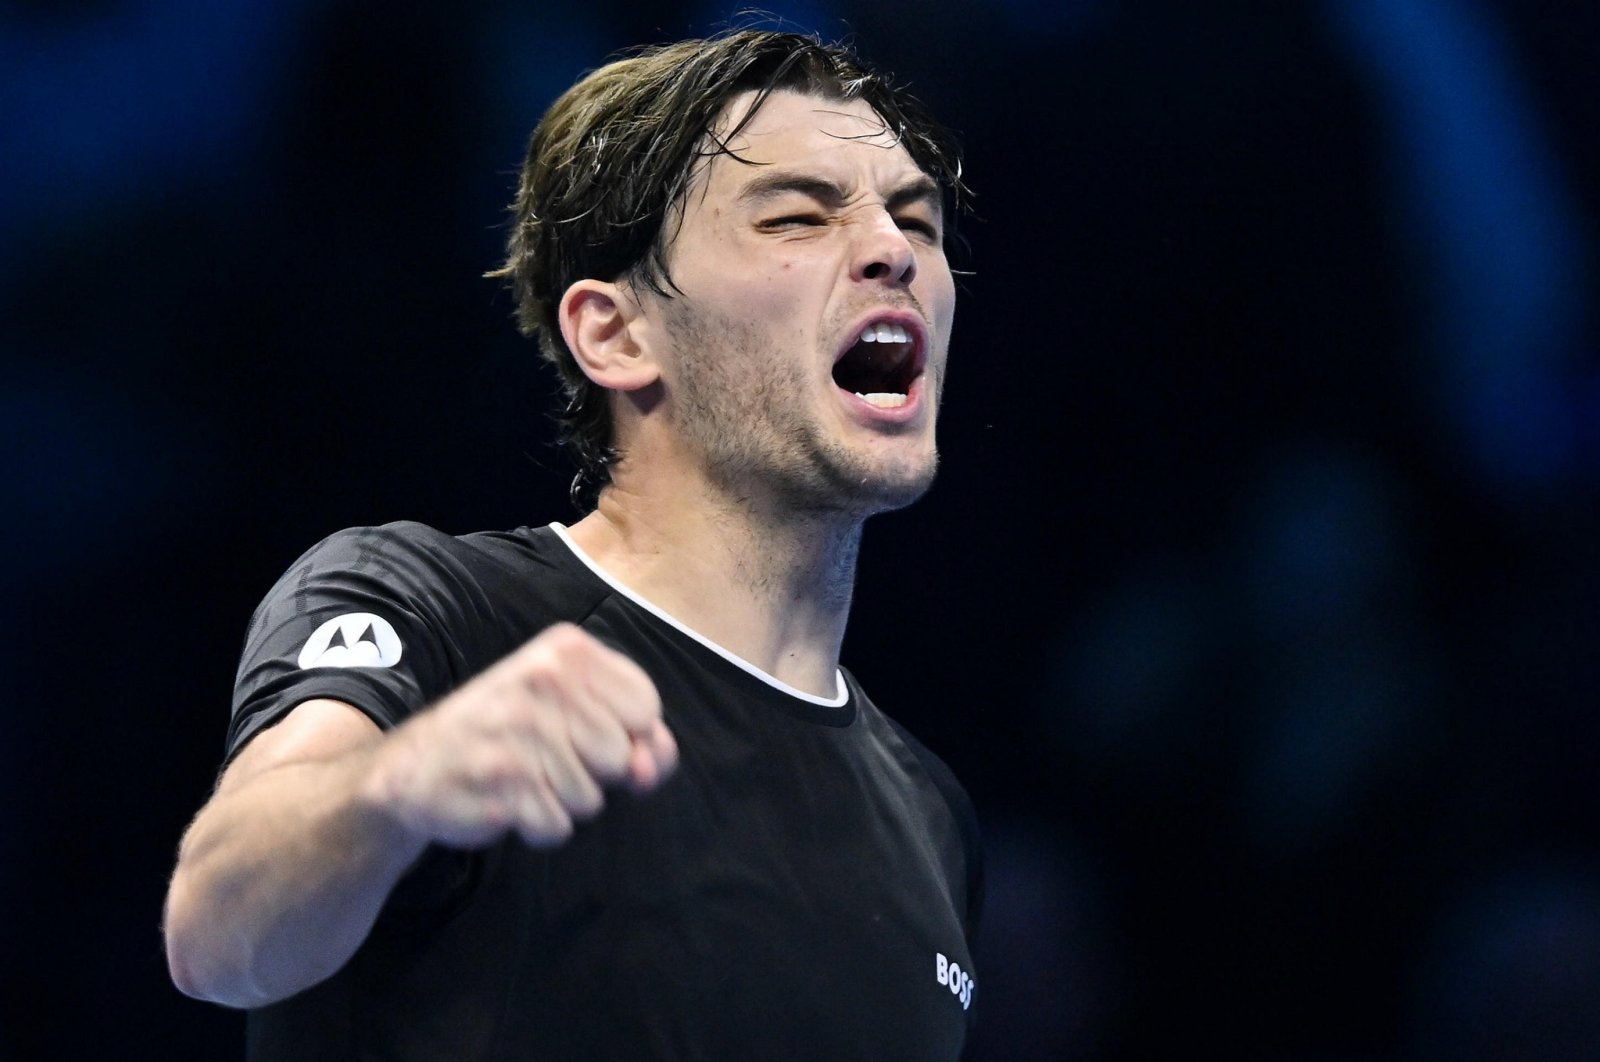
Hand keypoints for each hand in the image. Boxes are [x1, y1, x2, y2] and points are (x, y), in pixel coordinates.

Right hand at [363, 623, 675, 848]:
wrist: (413, 767)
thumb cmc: (510, 736)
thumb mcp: (575, 712)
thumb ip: (636, 734)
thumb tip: (649, 768)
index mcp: (566, 650)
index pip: (645, 706)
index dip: (628, 736)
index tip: (585, 732)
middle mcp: (542, 680)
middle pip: (621, 757)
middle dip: (592, 773)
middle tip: (542, 755)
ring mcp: (518, 729)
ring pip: (591, 798)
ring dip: (562, 801)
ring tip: (522, 776)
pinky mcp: (499, 779)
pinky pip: (556, 826)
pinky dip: (537, 825)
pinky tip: (506, 800)